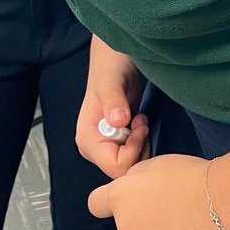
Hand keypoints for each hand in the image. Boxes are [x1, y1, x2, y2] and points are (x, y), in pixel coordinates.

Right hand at [76, 40, 147, 177]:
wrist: (116, 58)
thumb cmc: (112, 66)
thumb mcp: (112, 81)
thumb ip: (114, 100)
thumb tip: (118, 121)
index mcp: (87, 139)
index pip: (116, 166)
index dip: (134, 149)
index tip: (140, 123)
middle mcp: (93, 148)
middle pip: (124, 171)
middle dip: (140, 149)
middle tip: (142, 121)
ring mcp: (104, 147)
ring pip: (131, 166)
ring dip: (142, 144)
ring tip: (141, 119)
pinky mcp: (116, 144)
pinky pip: (133, 158)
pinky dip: (142, 143)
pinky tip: (140, 124)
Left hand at [88, 154, 229, 229]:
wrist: (224, 202)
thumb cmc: (193, 177)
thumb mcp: (156, 164)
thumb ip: (138, 179)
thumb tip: (135, 191)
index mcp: (120, 196)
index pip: (97, 204)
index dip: (112, 205)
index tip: (129, 204)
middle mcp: (125, 226)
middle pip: (129, 226)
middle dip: (146, 222)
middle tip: (177, 214)